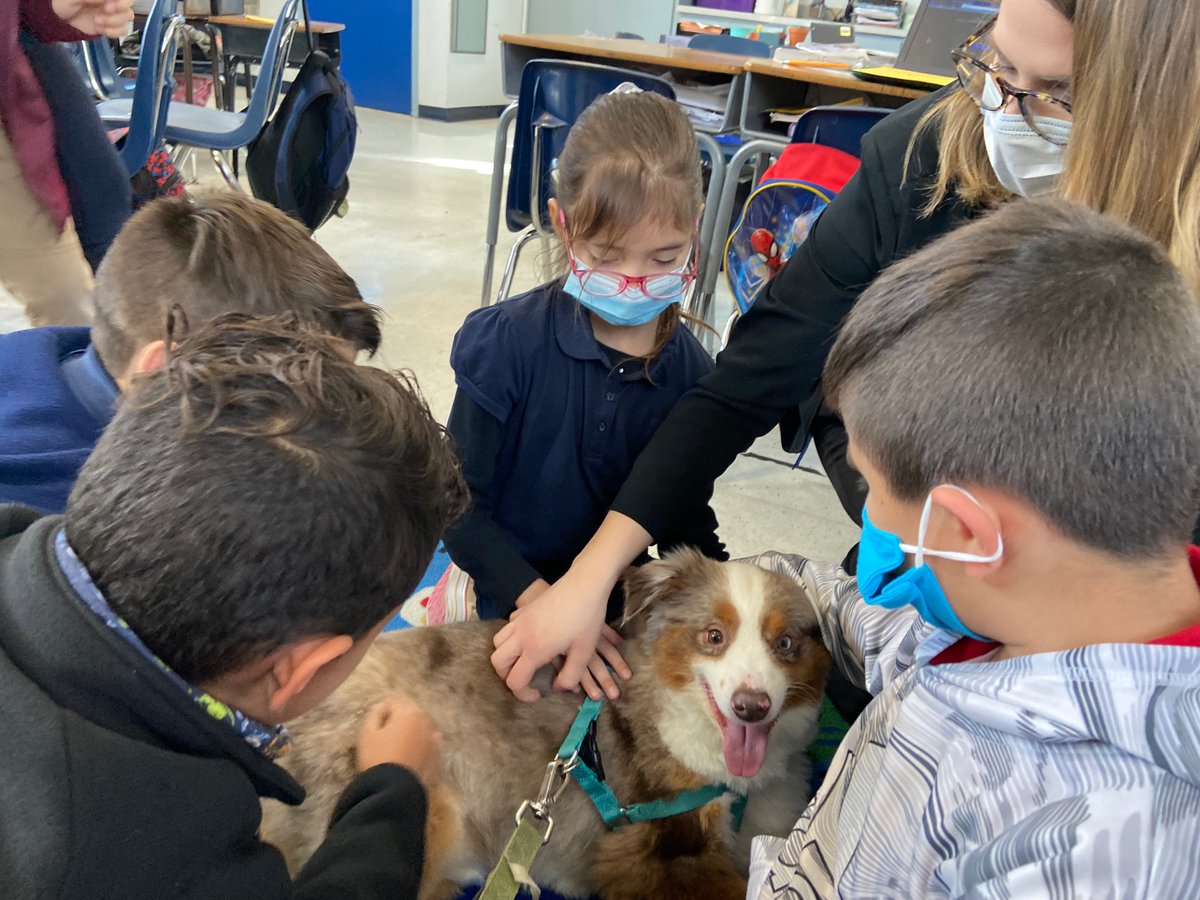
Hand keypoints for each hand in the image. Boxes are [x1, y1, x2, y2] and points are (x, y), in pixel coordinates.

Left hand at [52, 0, 134, 36]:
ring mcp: (114, 11)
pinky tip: (100, 29)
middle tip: (105, 11)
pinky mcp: (113, 25)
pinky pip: (123, 29)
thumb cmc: (63, 2)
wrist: (59, 20)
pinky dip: (113, 31)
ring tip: (96, 21)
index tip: (108, 4)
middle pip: (130, 1)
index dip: (121, 0)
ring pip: (128, 16)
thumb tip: (107, 0)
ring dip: (113, 21)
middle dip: (120, 8)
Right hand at [355, 695, 442, 789]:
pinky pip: (430, 744)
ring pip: (423, 728)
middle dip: (401, 719)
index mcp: (409, 713)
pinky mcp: (438, 757)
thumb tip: (384, 705)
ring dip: (413, 731)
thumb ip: (375, 713)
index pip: (397, 701)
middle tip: (387, 733)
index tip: (378, 721)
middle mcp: (426, 722)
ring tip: (400, 745)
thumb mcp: (367, 733)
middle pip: (412, 713)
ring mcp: (434, 740)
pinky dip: (423, 745)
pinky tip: (414, 753)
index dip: (386, 709)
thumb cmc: (377, 757)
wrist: (394, 789)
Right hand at [494, 512, 650, 701]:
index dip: (523, 694)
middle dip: (506, 676)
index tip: (538, 695)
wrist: (585, 584)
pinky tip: (527, 638)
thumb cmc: (587, 618)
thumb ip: (570, 676)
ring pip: (497, 643)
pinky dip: (510, 637)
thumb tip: (558, 688)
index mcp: (535, 650)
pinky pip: (507, 626)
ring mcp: (520, 620)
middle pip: (497, 662)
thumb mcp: (584, 652)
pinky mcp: (524, 609)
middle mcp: (521, 635)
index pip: (515, 681)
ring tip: (523, 661)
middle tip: (525, 680)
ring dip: (505, 656)